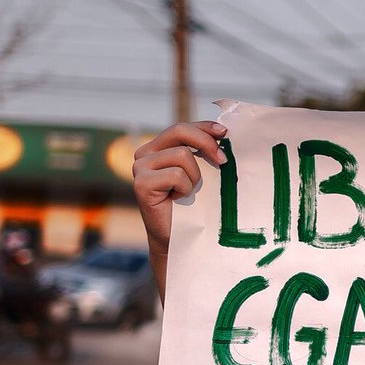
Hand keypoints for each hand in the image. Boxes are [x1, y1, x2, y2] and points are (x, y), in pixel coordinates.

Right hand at [132, 121, 226, 255]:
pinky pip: (176, 174)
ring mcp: (140, 167)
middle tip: (223, 161)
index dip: (204, 127)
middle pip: (179, 131)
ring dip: (195, 176)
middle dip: (206, 142)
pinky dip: (186, 188)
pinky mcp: (141, 183)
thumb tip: (224, 135)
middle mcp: (145, 154)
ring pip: (182, 155)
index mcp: (159, 148)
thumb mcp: (201, 173)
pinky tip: (179, 199)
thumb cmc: (194, 205)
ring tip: (189, 192)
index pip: (182, 127)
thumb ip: (203, 153)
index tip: (225, 133)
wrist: (182, 237)